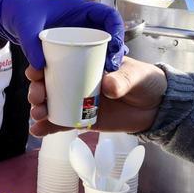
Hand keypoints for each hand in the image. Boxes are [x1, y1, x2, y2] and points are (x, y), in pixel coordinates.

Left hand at [0, 0, 125, 71]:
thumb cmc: (21, 13)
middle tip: (111, 69)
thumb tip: (40, 67)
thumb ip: (31, 44)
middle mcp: (81, 23)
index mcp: (78, 8)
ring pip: (96, 51)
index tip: (115, 47)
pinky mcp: (68, 49)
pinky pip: (82, 59)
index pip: (107, 15)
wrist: (10, 19)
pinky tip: (86, 84)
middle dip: (112, 53)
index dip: (116, 30)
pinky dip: (85, 70)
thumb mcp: (26, 25)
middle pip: (107, 37)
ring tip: (104, 78)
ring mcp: (75, 37)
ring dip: (101, 64)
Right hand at [27, 58, 167, 135]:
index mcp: (86, 64)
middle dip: (36, 89)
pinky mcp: (83, 119)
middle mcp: (77, 81)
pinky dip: (48, 127)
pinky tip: (37, 130)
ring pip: (52, 104)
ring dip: (39, 109)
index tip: (35, 70)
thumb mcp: (136, 75)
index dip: (41, 65)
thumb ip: (122, 80)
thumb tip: (108, 87)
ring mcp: (78, 101)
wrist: (158, 108)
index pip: (58, 61)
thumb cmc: (146, 82)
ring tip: (37, 114)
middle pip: (49, 84)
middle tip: (37, 96)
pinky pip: (62, 123)